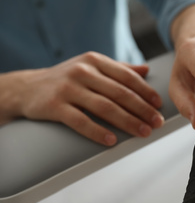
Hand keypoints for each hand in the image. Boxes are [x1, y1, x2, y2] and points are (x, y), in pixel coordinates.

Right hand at [0, 52, 163, 145]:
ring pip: (104, 107)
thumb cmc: (67, 78)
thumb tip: (146, 71)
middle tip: (157, 122)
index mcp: (95, 61)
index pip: (126, 76)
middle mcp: (83, 71)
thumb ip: (119, 69)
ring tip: (143, 132)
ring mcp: (68, 88)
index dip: (145, 91)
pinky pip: (80, 121)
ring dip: (127, 122)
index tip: (159, 104)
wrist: (27, 88)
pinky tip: (112, 140)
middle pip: (119, 93)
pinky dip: (97, 131)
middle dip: (142, 109)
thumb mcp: (92, 67)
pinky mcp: (54, 106)